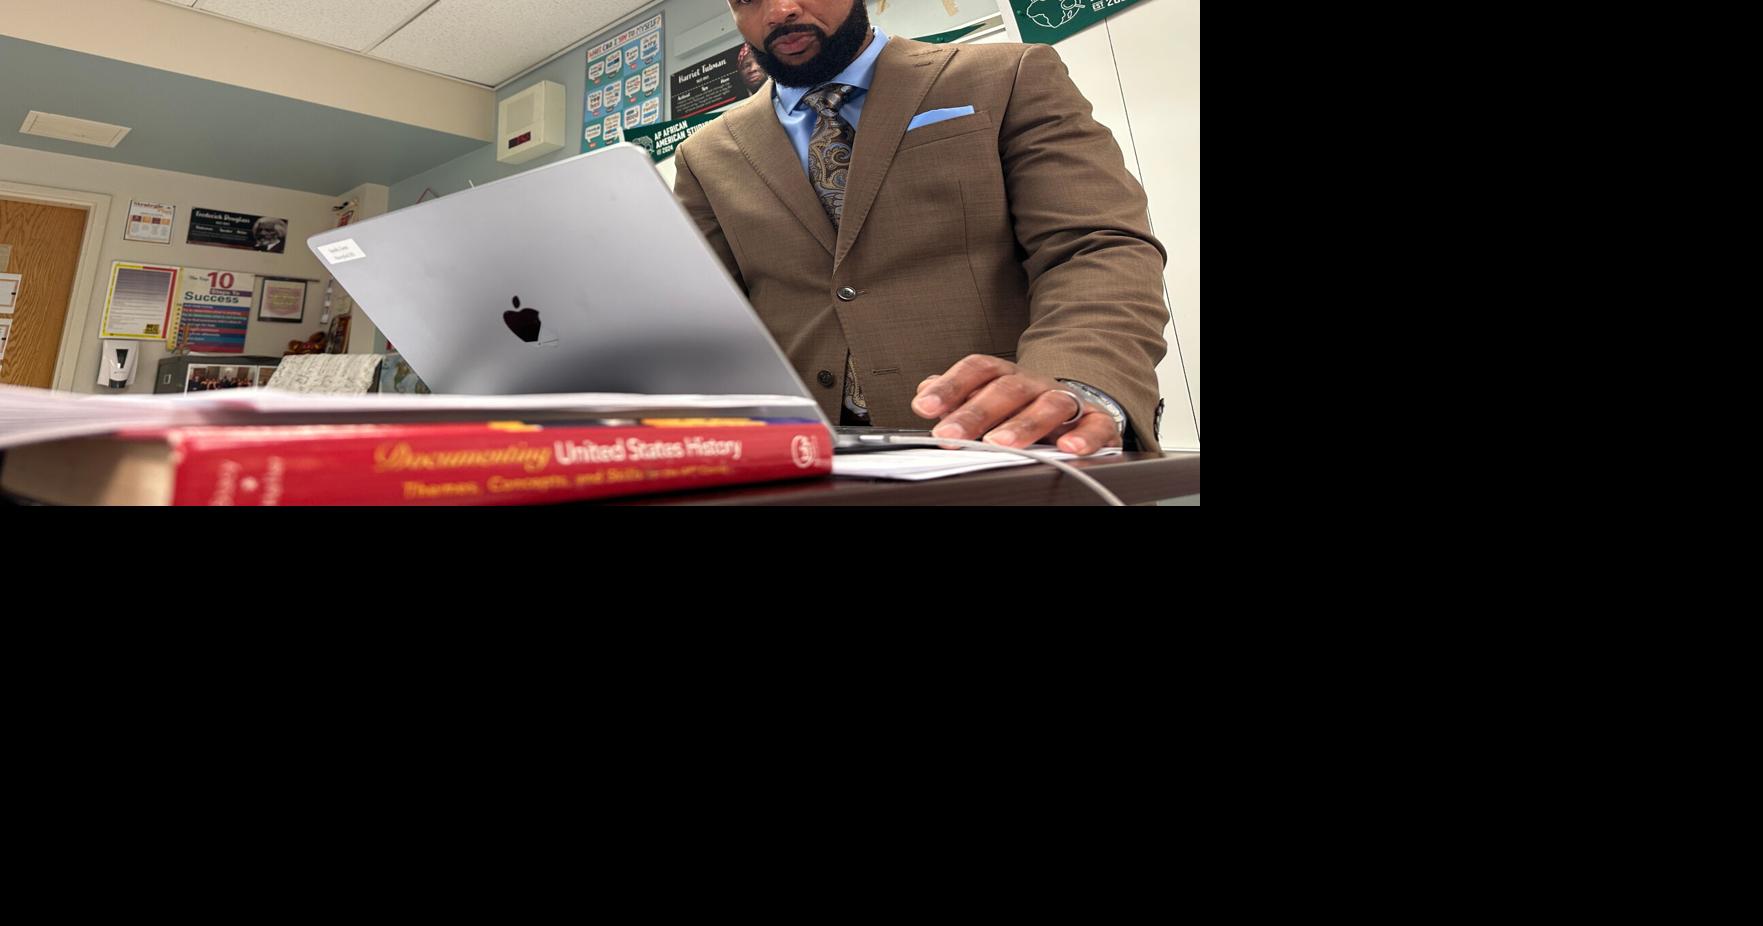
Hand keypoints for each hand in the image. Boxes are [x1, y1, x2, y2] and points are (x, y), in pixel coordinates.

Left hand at [911, 355, 1120, 455]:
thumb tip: (924, 392)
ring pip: (1049, 404)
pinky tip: (1067, 449)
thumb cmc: (1025, 409)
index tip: (924, 406)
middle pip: (1007, 388)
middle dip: (976, 412)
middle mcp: (1036, 384)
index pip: (977, 370)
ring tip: (999, 443)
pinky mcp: (1097, 421)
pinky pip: (1095, 425)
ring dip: (1023, 424)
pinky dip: (1084, 437)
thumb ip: (958, 397)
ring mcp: (1068, 400)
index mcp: (1007, 376)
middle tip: (949, 435)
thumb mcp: (990, 399)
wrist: (1080, 409)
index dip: (950, 386)